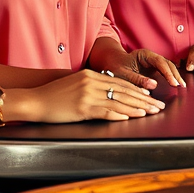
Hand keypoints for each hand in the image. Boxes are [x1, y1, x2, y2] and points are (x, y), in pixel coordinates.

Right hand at [26, 69, 163, 122]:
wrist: (35, 99)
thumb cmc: (54, 95)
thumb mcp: (76, 83)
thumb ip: (93, 85)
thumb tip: (109, 91)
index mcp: (92, 75)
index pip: (121, 83)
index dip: (138, 90)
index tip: (151, 96)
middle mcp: (92, 82)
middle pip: (124, 91)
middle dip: (144, 100)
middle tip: (158, 106)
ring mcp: (88, 95)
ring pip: (118, 101)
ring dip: (137, 108)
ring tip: (150, 113)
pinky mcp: (82, 107)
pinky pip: (105, 111)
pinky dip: (119, 114)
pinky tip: (129, 117)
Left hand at [105, 49, 184, 88]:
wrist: (111, 62)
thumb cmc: (115, 67)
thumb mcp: (124, 74)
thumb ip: (137, 79)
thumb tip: (154, 85)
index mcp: (144, 54)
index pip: (160, 62)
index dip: (168, 73)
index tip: (173, 83)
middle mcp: (150, 56)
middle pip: (167, 63)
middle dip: (175, 74)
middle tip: (181, 85)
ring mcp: (152, 61)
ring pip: (167, 66)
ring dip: (174, 75)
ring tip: (181, 85)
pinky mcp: (152, 68)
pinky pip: (164, 71)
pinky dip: (170, 77)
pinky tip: (175, 83)